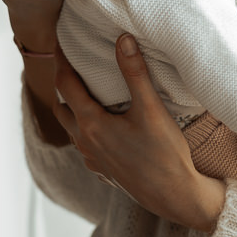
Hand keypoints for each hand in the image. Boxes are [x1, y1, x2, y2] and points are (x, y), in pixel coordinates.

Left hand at [53, 34, 226, 231]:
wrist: (175, 196)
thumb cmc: (164, 154)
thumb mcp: (151, 108)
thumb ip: (135, 72)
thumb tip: (123, 39)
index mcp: (90, 124)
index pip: (65, 83)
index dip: (61, 59)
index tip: (60, 41)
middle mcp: (85, 141)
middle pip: (62, 105)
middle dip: (63, 83)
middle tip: (72, 63)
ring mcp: (92, 158)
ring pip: (71, 126)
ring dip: (73, 106)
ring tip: (87, 89)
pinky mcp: (103, 169)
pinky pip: (84, 143)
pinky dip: (85, 126)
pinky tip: (103, 122)